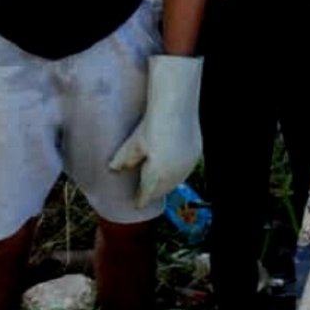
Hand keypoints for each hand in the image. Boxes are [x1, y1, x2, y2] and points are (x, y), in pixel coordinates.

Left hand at [109, 54, 202, 207]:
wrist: (177, 106)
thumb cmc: (152, 124)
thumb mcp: (134, 142)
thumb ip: (124, 159)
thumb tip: (114, 169)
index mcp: (157, 175)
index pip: (148, 194)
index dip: (141, 199)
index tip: (136, 203)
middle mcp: (175, 174)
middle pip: (162, 189)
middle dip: (153, 190)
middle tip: (144, 190)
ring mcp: (187, 165)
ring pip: (175, 180)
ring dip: (166, 181)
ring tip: (156, 178)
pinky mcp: (196, 154)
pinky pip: (184, 169)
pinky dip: (176, 170)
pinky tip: (170, 164)